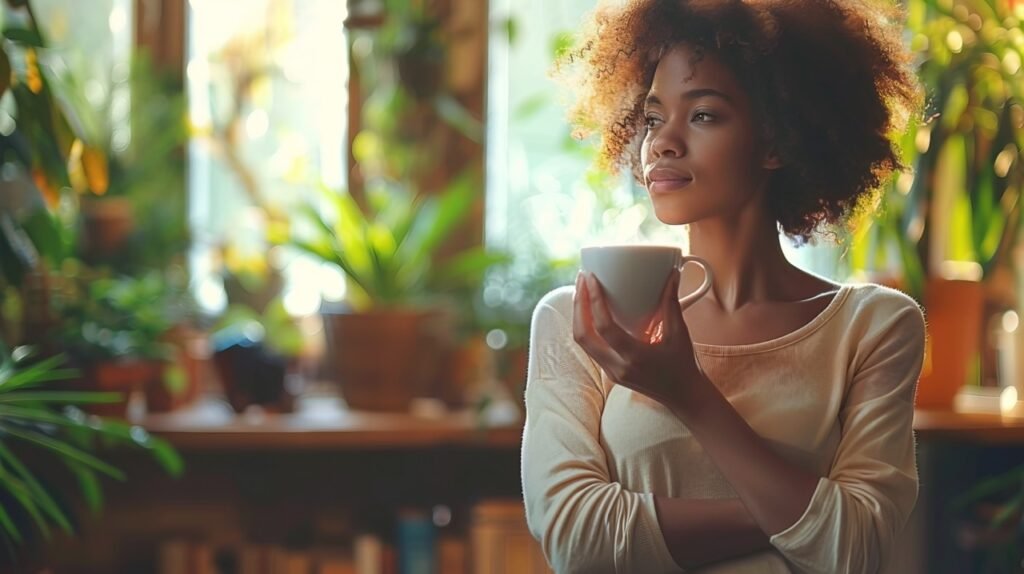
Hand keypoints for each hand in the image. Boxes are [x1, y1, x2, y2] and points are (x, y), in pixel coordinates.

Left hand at [572, 269, 702, 409]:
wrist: (684, 397)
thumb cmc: (684, 367)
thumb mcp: (679, 334)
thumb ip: (672, 303)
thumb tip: (672, 275)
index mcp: (634, 357)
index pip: (604, 327)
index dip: (593, 300)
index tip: (591, 279)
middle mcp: (617, 367)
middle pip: (582, 335)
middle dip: (578, 305)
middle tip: (582, 281)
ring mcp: (611, 373)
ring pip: (582, 342)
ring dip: (579, 316)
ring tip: (583, 292)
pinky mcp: (610, 373)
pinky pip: (590, 348)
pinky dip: (586, 327)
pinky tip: (591, 311)